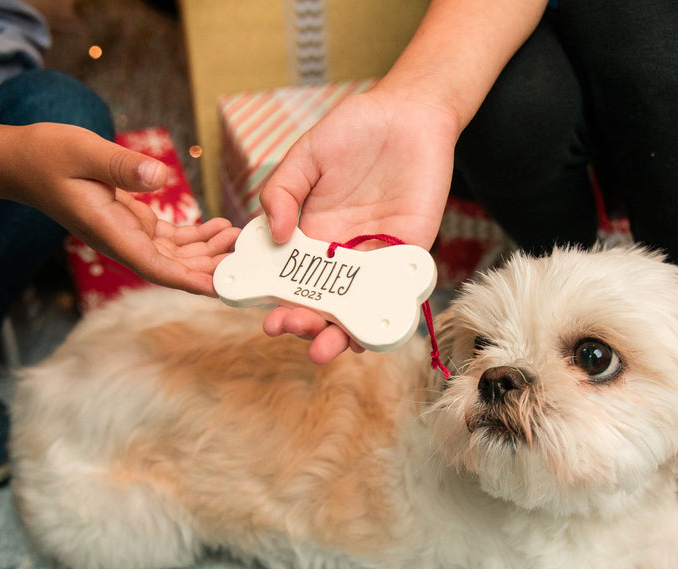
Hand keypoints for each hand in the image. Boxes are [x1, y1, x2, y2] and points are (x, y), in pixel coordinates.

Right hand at [16, 124, 240, 295]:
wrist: (22, 161)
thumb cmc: (48, 155)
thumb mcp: (85, 151)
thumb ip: (122, 166)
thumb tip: (160, 177)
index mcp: (110, 233)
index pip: (156, 267)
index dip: (189, 281)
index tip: (221, 289)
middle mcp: (121, 241)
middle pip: (173, 268)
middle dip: (210, 268)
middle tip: (246, 258)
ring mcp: (127, 234)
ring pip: (175, 255)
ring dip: (207, 252)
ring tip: (238, 238)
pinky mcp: (131, 222)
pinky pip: (169, 238)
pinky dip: (194, 236)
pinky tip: (218, 227)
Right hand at [259, 88, 458, 362]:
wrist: (410, 113)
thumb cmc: (355, 129)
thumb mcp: (305, 156)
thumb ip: (281, 191)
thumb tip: (273, 233)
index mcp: (312, 236)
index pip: (291, 281)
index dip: (278, 303)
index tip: (267, 318)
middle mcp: (342, 255)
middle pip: (321, 303)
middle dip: (305, 324)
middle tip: (292, 328)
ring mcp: (376, 257)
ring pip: (357, 308)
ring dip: (340, 334)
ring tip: (325, 346)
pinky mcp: (409, 253)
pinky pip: (397, 292)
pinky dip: (386, 316)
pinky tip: (370, 334)